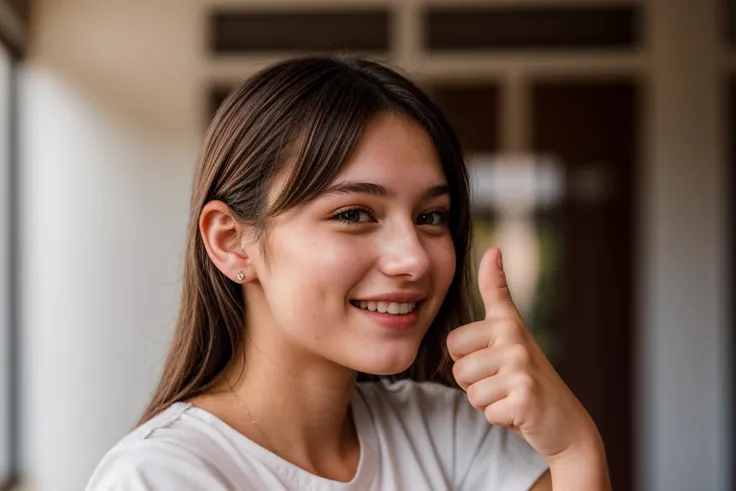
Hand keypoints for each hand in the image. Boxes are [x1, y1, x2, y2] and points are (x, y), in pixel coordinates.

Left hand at [447, 247, 602, 461]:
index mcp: (506, 323)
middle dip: (474, 385)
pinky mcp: (525, 397)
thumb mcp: (511, 330)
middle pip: (458, 370)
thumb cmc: (527, 375)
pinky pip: (486, 411)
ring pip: (471, 392)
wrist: (564, 422)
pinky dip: (500, 418)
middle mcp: (515, 339)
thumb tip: (493, 249)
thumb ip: (496, 292)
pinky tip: (520, 412)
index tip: (494, 357)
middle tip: (504, 383)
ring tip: (511, 395)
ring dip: (487, 402)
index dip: (465, 359)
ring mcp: (522, 367)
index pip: (453, 342)